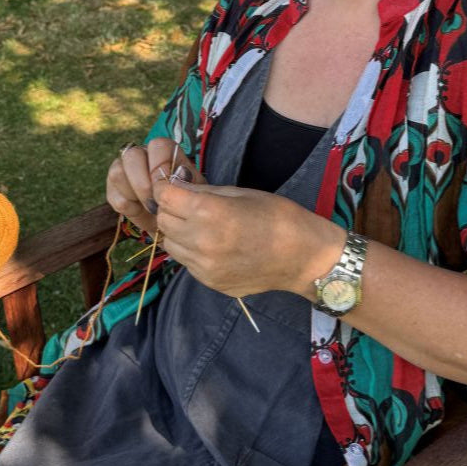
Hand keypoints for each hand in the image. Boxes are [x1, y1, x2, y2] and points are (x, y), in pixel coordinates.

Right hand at [105, 139, 203, 235]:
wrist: (174, 224)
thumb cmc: (186, 204)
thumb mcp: (193, 193)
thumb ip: (187, 182)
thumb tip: (179, 174)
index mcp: (165, 151)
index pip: (157, 145)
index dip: (160, 166)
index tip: (166, 189)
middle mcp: (142, 154)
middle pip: (131, 155)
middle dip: (142, 184)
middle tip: (155, 204)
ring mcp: (124, 169)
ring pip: (117, 172)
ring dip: (133, 195)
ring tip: (149, 208)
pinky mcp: (114, 188)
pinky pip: (112, 194)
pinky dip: (126, 206)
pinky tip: (139, 211)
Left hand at [154, 179, 342, 298]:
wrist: (303, 258)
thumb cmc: (278, 216)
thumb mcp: (241, 193)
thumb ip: (204, 192)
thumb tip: (178, 187)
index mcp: (209, 214)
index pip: (164, 197)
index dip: (165, 187)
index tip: (170, 183)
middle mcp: (201, 242)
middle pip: (163, 221)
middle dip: (170, 208)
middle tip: (187, 202)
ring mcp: (204, 267)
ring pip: (170, 244)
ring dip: (177, 231)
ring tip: (199, 224)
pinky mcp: (209, 282)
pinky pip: (186, 262)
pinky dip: (191, 250)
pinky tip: (212, 243)